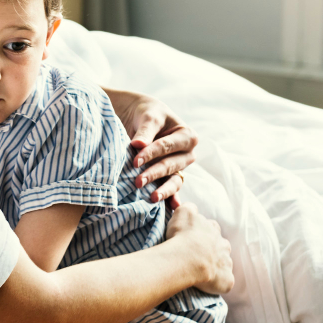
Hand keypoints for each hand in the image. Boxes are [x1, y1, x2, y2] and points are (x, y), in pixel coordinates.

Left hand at [103, 88, 197, 208]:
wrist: (141, 117)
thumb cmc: (148, 114)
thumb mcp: (148, 117)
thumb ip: (145, 131)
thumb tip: (138, 144)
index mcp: (187, 136)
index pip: (167, 146)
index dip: (151, 153)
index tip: (136, 160)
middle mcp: (187, 154)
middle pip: (170, 165)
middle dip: (154, 174)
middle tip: (138, 181)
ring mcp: (180, 168)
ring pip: (173, 181)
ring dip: (163, 190)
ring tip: (152, 198)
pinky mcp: (171, 178)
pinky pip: (172, 190)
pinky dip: (171, 199)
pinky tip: (170, 208)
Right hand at [165, 203, 232, 294]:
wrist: (187, 258)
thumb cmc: (182, 236)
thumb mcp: (183, 213)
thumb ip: (189, 208)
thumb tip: (192, 209)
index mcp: (213, 229)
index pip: (211, 228)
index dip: (203, 233)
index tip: (194, 238)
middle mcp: (223, 245)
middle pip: (221, 246)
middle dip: (213, 250)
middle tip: (198, 256)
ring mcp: (226, 263)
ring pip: (224, 264)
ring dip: (216, 266)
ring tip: (202, 271)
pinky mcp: (226, 280)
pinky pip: (225, 282)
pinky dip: (219, 283)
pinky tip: (209, 284)